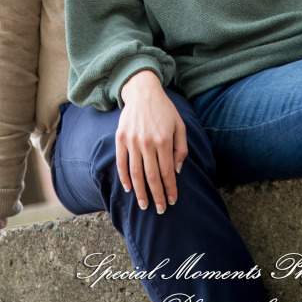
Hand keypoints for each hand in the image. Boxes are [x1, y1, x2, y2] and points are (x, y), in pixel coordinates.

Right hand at [117, 71, 187, 212]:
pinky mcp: (120, 138)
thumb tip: (175, 171)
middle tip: (160, 209)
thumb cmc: (164, 109)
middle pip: (151, 176)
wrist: (143, 91)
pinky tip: (129, 188)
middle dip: (157, 195)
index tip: (172, 201)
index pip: (167, 172)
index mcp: (164, 140)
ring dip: (140, 192)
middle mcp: (147, 142)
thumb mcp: (180, 125)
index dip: (170, 189)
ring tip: (145, 205)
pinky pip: (121, 162)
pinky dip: (124, 177)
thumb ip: (181, 149)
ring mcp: (132, 140)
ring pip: (135, 173)